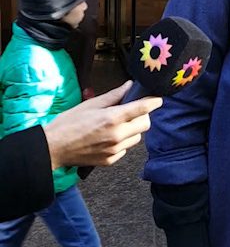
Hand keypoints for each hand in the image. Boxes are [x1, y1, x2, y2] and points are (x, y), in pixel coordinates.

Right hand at [44, 81, 161, 167]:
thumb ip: (114, 95)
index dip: (154, 101)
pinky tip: (109, 137)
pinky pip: (125, 149)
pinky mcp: (110, 161)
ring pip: (137, 137)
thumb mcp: (92, 104)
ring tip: (118, 125)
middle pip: (146, 124)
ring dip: (133, 129)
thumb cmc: (69, 123)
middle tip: (132, 111)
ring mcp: (114, 150)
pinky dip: (123, 142)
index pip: (143, 108)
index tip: (158, 98)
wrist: (54, 148)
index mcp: (113, 118)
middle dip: (142, 116)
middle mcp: (117, 135)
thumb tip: (130, 86)